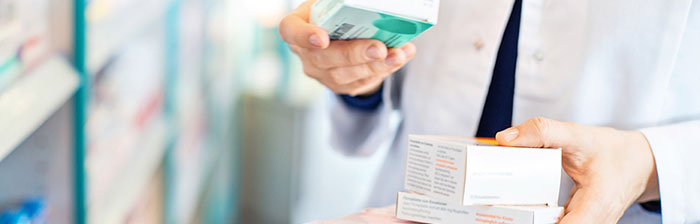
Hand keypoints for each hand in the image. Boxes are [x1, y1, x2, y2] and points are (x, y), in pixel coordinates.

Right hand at [278, 0, 415, 95]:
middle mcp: (305, 52)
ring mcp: (321, 73)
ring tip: (398, 54)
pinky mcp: (341, 85)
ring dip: (376, 65)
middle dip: (354, 54)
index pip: (290, 31)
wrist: (344, 34)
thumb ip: (347, 0)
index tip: (322, 39)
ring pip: (346, 75)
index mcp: (297, 25)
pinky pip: (362, 81)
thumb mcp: (336, 2)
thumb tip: (371, 0)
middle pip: (324, 58)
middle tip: (379, 48)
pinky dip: (385, 69)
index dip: (303, 36)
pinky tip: (401, 57)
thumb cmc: (338, 11)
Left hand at [495, 117, 659, 222]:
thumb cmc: (612, 151)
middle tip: (495, 209)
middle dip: (523, 220)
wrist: (637, 162)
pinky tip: (514, 210)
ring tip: (501, 210)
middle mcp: (593, 223)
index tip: (507, 217)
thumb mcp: (578, 136)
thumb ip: (542, 132)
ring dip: (527, 219)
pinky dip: (536, 219)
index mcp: (595, 207)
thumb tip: (505, 138)